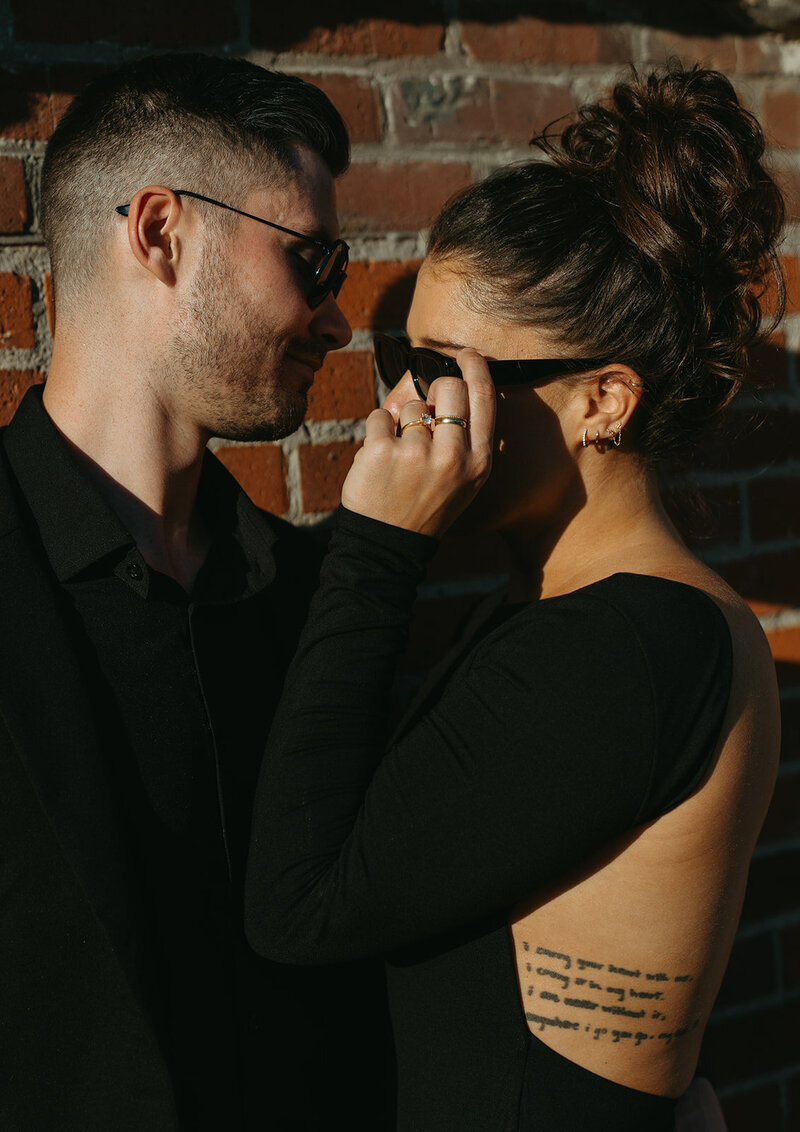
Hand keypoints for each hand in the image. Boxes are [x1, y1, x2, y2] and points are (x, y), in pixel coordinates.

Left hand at [341, 349, 494, 536]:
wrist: (389, 543)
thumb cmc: (427, 505)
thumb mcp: (465, 480)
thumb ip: (465, 438)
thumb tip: (452, 385)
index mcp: (478, 461)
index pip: (484, 398)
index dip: (476, 368)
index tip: (467, 355)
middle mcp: (452, 455)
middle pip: (449, 388)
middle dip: (435, 391)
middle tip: (426, 413)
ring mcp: (415, 453)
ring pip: (411, 405)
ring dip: (402, 422)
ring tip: (401, 456)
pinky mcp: (381, 452)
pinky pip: (379, 416)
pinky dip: (377, 431)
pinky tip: (380, 457)